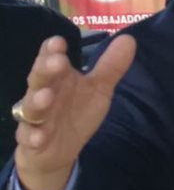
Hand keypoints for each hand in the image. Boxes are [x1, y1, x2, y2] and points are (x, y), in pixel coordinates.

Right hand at [14, 35, 135, 189]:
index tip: (60, 41)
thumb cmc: (76, 112)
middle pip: (39, 77)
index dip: (52, 49)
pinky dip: (34, 136)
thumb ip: (111, 67)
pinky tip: (39, 136)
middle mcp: (43, 92)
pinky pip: (29, 136)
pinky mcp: (31, 139)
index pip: (50, 57)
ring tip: (47, 96)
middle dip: (46, 69)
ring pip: (31, 106)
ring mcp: (35, 116)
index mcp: (58, 77)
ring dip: (37, 101)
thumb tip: (129, 39)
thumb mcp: (98, 90)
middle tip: (58, 62)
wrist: (59, 150)